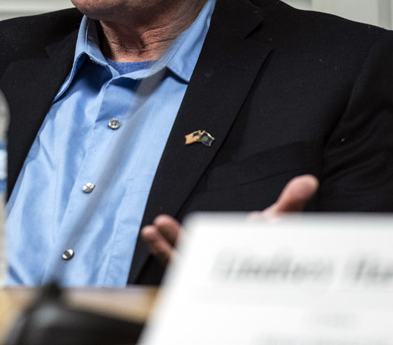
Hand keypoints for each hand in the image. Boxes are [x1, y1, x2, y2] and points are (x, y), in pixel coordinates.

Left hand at [140, 174, 319, 265]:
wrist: (252, 275)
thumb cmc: (263, 244)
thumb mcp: (279, 221)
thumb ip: (291, 202)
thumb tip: (308, 181)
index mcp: (253, 251)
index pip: (257, 238)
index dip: (256, 230)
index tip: (254, 219)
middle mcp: (229, 263)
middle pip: (215, 256)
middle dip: (195, 243)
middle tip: (171, 225)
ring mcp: (209, 268)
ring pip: (188, 260)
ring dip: (170, 244)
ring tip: (156, 225)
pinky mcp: (191, 269)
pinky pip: (174, 260)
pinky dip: (160, 248)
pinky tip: (148, 231)